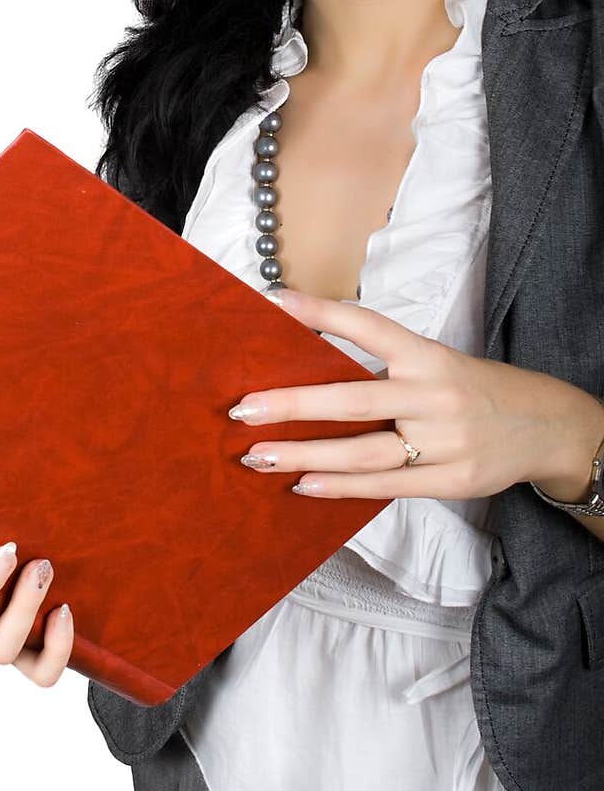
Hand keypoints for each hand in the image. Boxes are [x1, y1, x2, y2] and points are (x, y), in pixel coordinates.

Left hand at [228, 289, 578, 502]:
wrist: (547, 426)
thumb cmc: (473, 390)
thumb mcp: (437, 364)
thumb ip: (384, 369)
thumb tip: (309, 370)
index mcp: (429, 355)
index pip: (368, 327)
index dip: (321, 314)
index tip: (273, 303)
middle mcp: (435, 394)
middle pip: (354, 399)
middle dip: (294, 404)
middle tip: (243, 408)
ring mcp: (445, 441)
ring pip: (365, 451)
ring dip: (305, 454)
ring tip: (258, 455)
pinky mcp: (453, 480)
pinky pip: (386, 487)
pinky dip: (341, 487)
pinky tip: (303, 485)